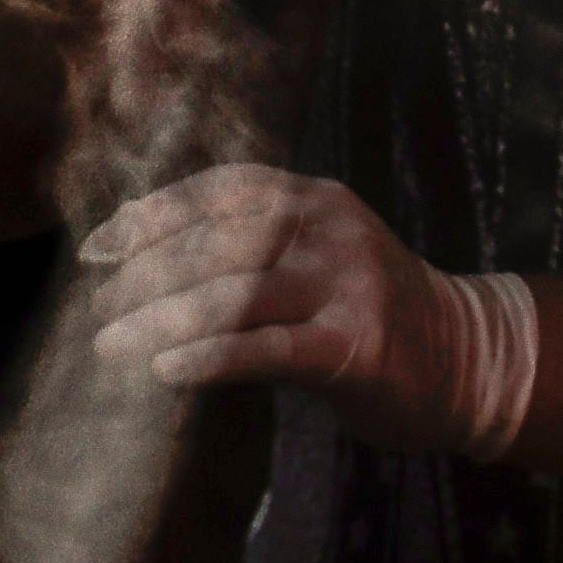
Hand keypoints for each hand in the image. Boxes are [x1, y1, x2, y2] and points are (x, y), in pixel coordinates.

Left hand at [87, 164, 537, 459]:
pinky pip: (268, 348)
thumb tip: (137, 241)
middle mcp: (332, 230)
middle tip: (98, 310)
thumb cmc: (368, 308)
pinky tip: (167, 373)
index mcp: (318, 199)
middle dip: (145, 275)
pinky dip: (210, 358)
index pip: (222, 189)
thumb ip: (250, 243)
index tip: (97, 248)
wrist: (465, 355)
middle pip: (218, 242)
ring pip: (235, 292)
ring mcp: (348, 284)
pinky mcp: (354, 344)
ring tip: (110, 344)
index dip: (153, 214)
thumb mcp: (319, 252)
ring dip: (160, 319)